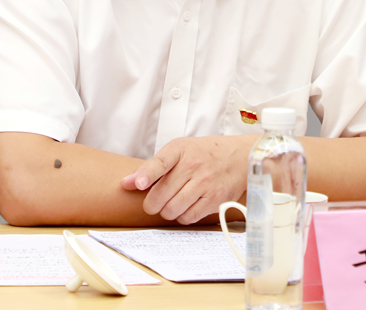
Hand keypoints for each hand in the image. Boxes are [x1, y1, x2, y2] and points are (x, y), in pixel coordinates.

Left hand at [120, 135, 254, 223]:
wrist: (240, 157)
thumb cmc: (204, 154)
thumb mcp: (179, 150)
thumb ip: (151, 167)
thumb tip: (125, 184)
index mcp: (181, 150)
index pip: (161, 162)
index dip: (147, 175)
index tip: (137, 184)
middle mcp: (193, 166)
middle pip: (161, 195)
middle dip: (151, 204)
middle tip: (154, 203)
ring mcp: (205, 184)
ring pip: (172, 209)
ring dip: (166, 211)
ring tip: (171, 204)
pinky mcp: (215, 200)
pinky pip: (188, 217)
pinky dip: (182, 216)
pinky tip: (185, 207)